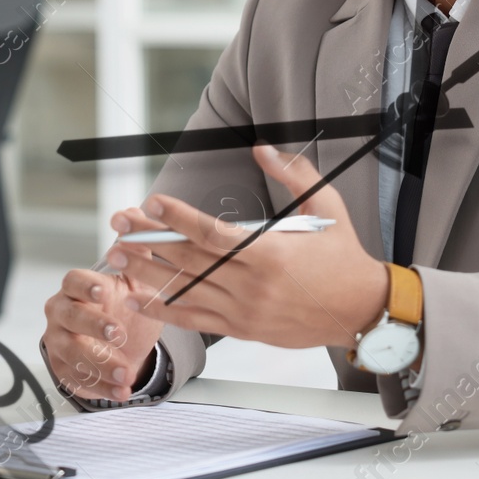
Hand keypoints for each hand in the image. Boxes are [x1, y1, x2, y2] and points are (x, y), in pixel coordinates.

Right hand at [42, 256, 163, 403]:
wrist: (121, 345)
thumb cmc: (122, 307)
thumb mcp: (133, 281)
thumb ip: (134, 251)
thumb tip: (134, 213)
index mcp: (77, 288)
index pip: (72, 281)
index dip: (85, 286)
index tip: (102, 291)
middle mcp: (62, 314)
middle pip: (68, 316)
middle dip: (92, 325)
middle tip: (117, 333)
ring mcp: (60, 343)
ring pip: (72, 352)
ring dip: (100, 363)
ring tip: (127, 373)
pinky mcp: (64, 370)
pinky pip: (79, 380)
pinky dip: (103, 388)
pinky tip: (123, 390)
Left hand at [105, 145, 387, 350]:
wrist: (362, 310)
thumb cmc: (344, 257)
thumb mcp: (327, 206)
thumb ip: (293, 175)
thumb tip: (262, 149)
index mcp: (271, 253)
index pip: (213, 233)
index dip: (178, 218)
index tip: (152, 202)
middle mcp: (253, 285)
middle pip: (190, 260)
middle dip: (149, 240)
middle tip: (119, 224)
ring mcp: (244, 310)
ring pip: (185, 290)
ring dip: (147, 272)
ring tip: (116, 257)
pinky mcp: (242, 329)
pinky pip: (195, 319)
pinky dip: (163, 310)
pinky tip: (137, 298)